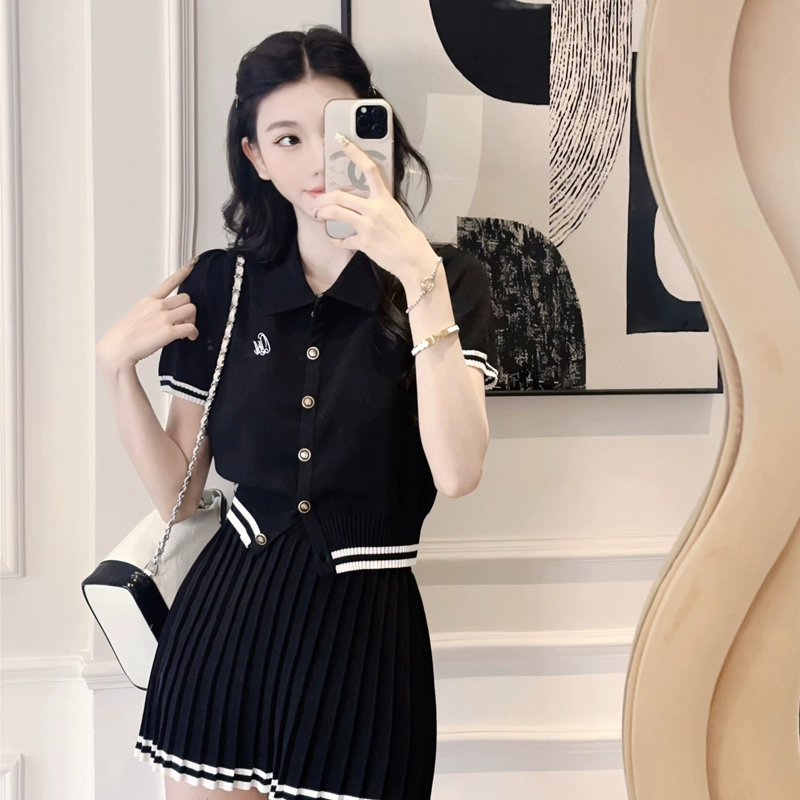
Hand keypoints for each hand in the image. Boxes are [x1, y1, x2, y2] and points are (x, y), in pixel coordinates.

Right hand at [96, 259, 198, 371]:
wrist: (117, 349)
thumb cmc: (123, 336)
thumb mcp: (135, 315)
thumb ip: (151, 312)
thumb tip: (162, 318)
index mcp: (148, 300)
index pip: (169, 282)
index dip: (183, 272)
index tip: (192, 264)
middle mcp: (158, 306)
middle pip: (186, 299)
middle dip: (188, 310)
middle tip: (184, 321)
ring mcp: (164, 317)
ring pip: (191, 310)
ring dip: (192, 320)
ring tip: (185, 330)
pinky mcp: (168, 331)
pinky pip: (191, 327)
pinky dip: (193, 333)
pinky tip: (188, 338)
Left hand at [310, 134, 430, 281]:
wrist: (413, 258)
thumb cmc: (406, 236)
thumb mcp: (395, 212)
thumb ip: (379, 204)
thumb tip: (365, 202)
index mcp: (384, 198)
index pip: (369, 169)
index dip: (354, 153)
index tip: (341, 141)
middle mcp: (374, 209)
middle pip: (340, 195)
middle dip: (323, 198)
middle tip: (316, 202)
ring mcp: (368, 226)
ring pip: (336, 213)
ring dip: (323, 213)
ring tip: (319, 215)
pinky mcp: (364, 243)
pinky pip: (342, 240)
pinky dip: (335, 240)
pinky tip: (332, 238)